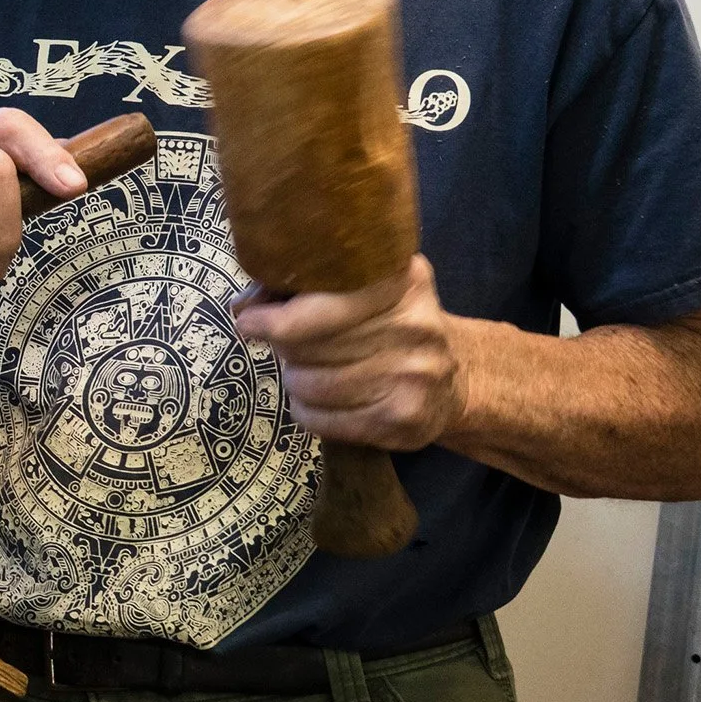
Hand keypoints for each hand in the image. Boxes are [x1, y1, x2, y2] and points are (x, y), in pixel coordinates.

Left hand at [232, 257, 465, 452]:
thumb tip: (243, 307)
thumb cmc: (391, 327)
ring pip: (311, 383)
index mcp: (402, 281)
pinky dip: (305, 411)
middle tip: (288, 349)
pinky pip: (322, 419)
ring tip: (305, 374)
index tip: (249, 321)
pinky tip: (316, 402)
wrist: (458, 379)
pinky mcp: (404, 420)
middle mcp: (413, 326)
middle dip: (284, 348)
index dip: (274, 317)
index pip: (319, 305)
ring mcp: (413, 376)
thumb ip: (306, 288)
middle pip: (307, 345)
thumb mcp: (365, 291)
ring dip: (294, 380)